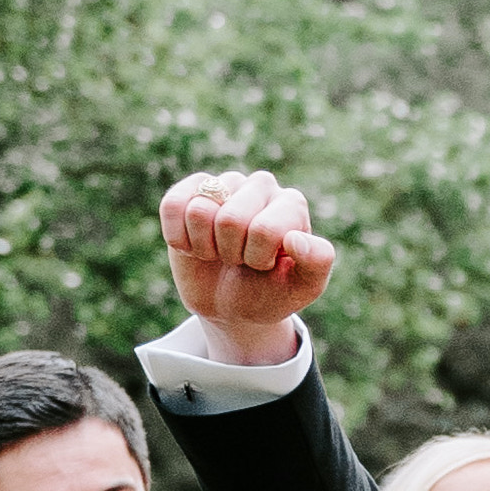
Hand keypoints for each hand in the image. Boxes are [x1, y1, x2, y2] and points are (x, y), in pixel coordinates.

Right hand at [159, 166, 336, 361]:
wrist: (233, 307)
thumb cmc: (270, 293)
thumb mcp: (303, 288)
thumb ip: (317, 263)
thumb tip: (294, 238)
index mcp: (292, 204)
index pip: (264, 229)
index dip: (258, 258)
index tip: (266, 266)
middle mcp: (261, 185)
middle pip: (230, 220)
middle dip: (232, 254)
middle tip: (241, 261)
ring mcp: (224, 183)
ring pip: (199, 212)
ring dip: (205, 247)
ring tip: (220, 253)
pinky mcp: (190, 190)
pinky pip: (173, 205)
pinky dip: (179, 237)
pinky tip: (194, 245)